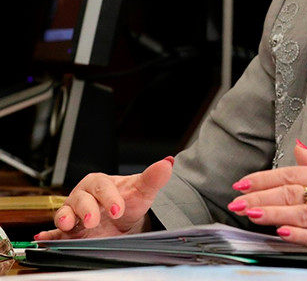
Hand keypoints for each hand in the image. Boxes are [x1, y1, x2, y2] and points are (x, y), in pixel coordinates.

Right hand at [35, 157, 173, 239]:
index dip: (109, 197)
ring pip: (65, 213)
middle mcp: (84, 196)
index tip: (119, 208)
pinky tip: (44, 239)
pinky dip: (49, 236)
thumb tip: (167, 162)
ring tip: (69, 225)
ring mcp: (75, 215)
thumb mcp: (142, 191)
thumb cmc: (129, 201)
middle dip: (86, 209)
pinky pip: (55, 233)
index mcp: (99, 183)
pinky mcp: (70, 232)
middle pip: (80, 199)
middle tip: (95, 220)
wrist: (124, 221)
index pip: (101, 186)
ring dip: (65, 219)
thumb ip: (153, 178)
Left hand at [226, 142, 306, 258]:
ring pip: (300, 213)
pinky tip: (282, 233)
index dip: (265, 178)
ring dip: (271, 214)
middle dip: (259, 197)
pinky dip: (299, 236)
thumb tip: (298, 147)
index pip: (292, 173)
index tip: (243, 181)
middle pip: (290, 193)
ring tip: (249, 214)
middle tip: (236, 200)